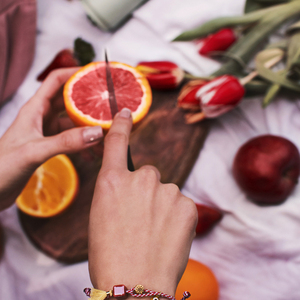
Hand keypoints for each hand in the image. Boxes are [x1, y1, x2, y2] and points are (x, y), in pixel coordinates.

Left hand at [0, 68, 102, 210]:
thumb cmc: (1, 167)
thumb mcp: (34, 151)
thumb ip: (65, 142)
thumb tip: (96, 132)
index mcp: (34, 109)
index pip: (56, 80)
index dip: (75, 73)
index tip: (96, 74)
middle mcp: (41, 117)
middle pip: (69, 100)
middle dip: (89, 101)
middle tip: (109, 104)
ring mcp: (45, 132)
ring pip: (72, 122)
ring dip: (88, 126)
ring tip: (105, 133)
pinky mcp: (48, 146)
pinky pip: (70, 139)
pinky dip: (82, 143)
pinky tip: (91, 153)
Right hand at [88, 108, 196, 296]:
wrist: (135, 284)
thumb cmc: (110, 255)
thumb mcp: (101, 216)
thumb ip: (117, 192)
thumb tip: (133, 186)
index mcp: (112, 182)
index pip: (117, 144)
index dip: (122, 126)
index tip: (126, 112)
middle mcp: (140, 179)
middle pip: (148, 174)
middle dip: (145, 192)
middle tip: (140, 220)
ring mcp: (166, 191)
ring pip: (165, 192)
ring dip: (161, 206)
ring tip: (154, 233)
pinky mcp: (186, 205)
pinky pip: (180, 204)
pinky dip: (176, 217)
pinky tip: (169, 236)